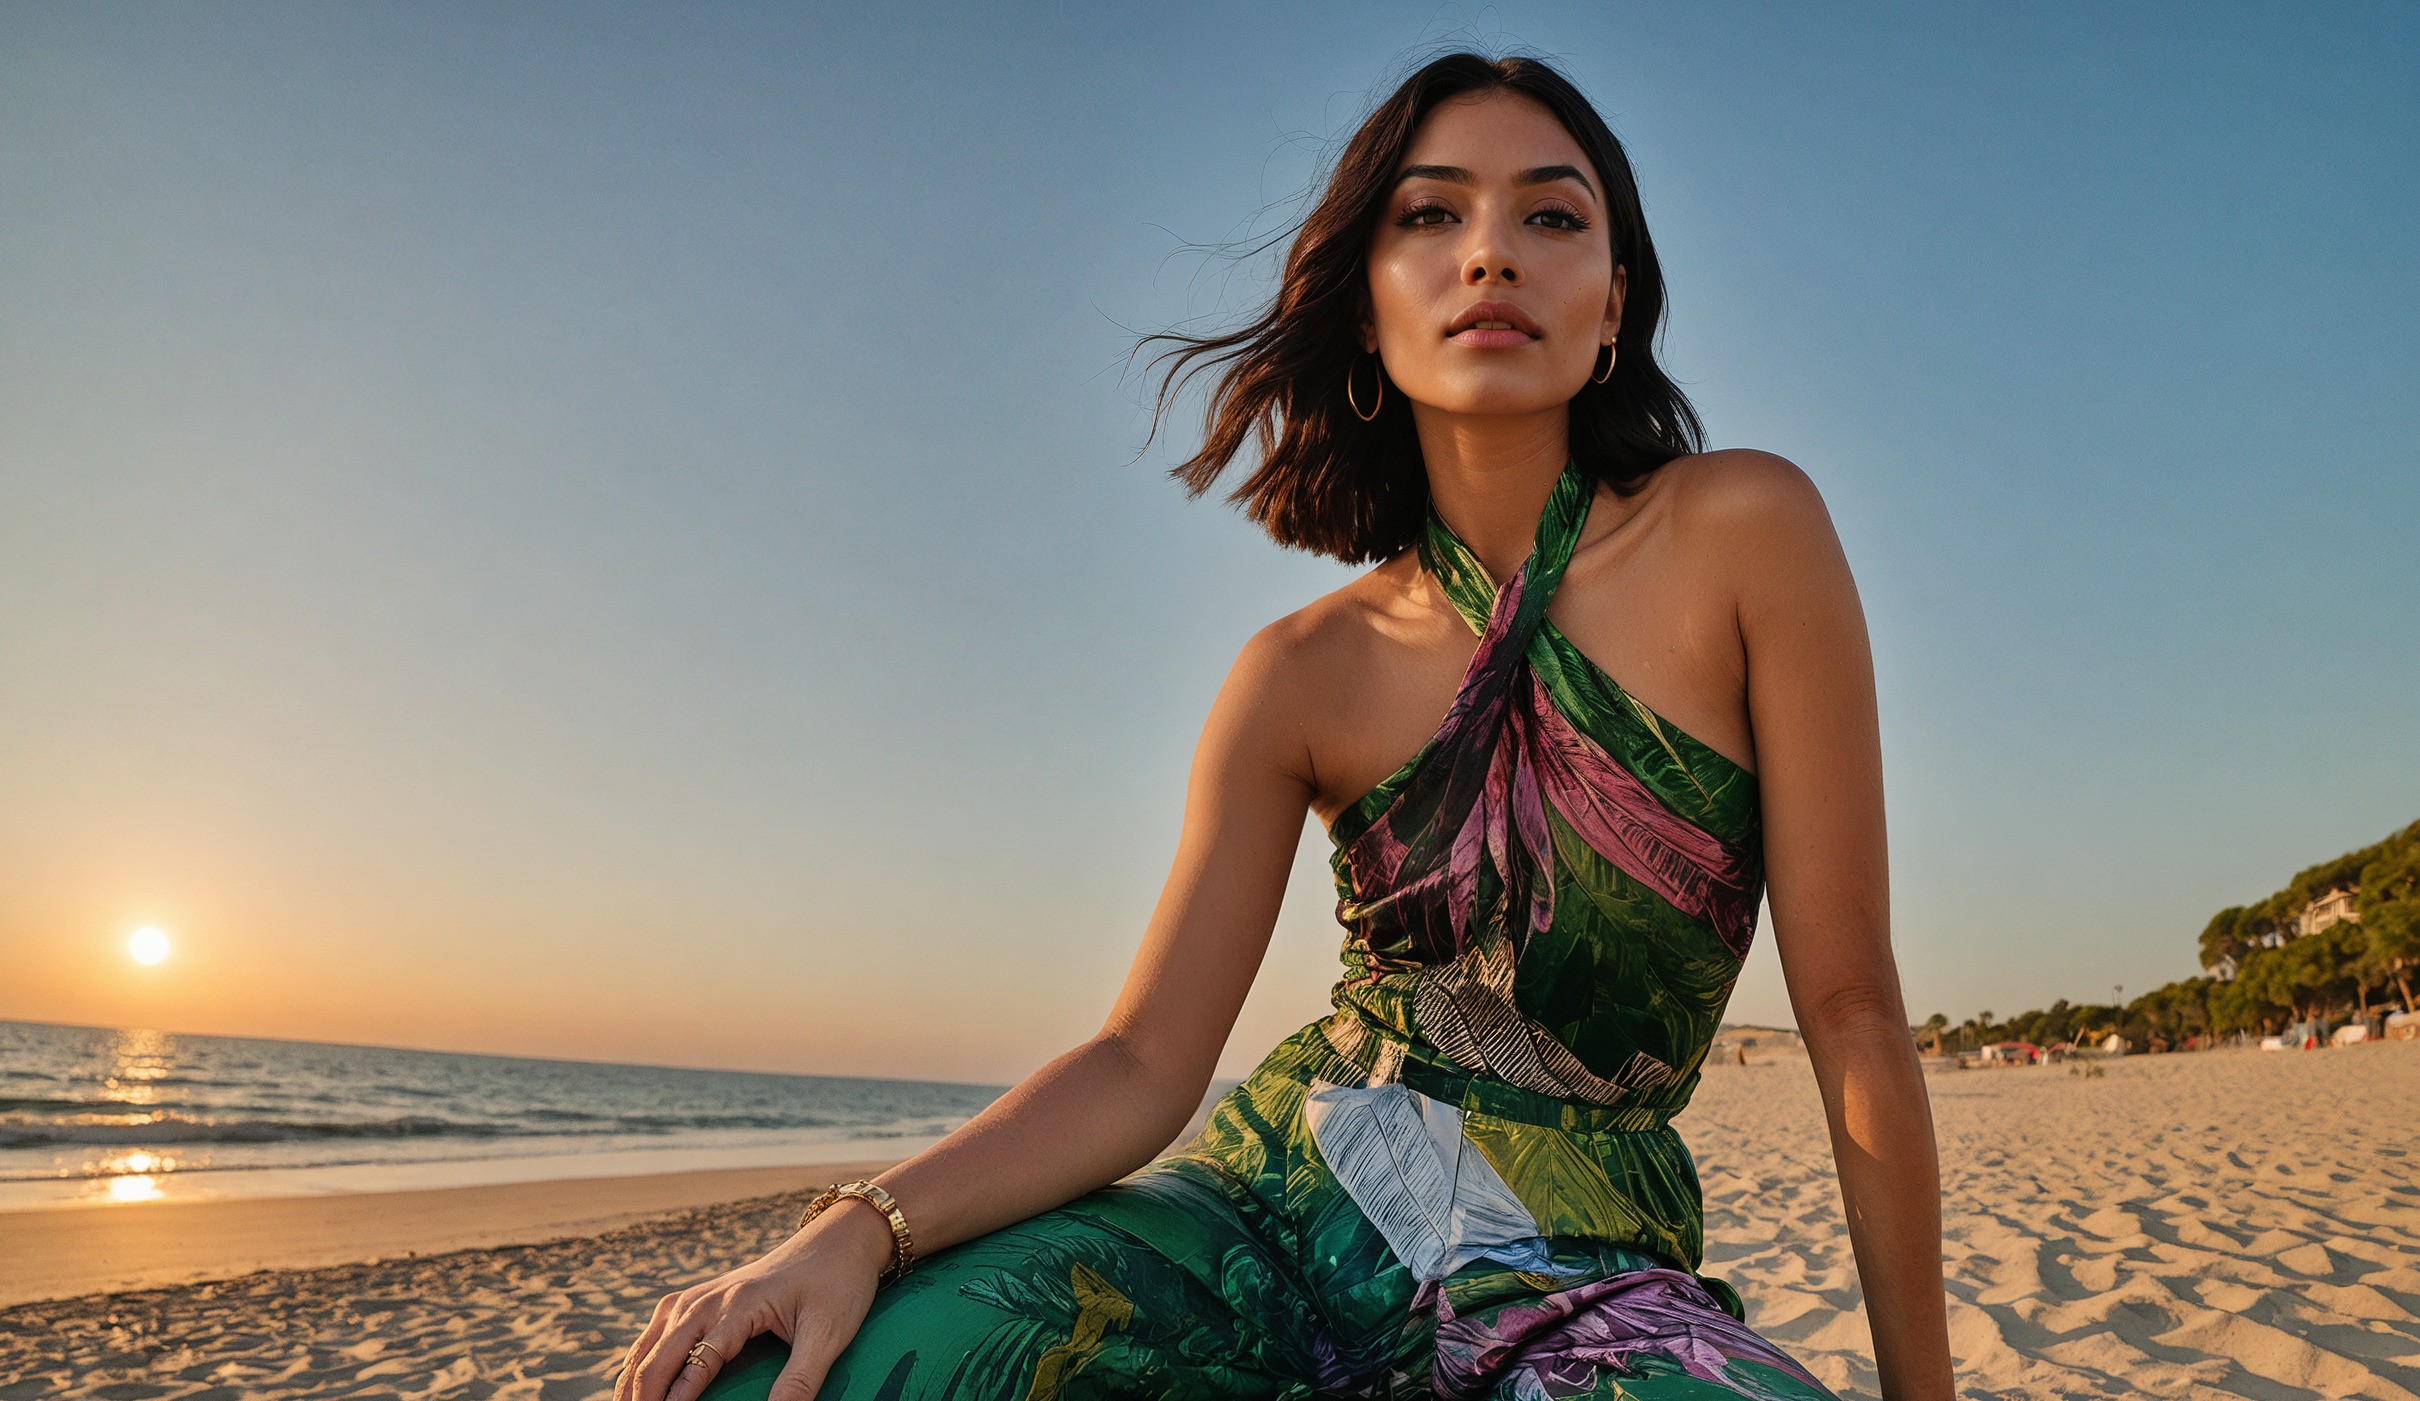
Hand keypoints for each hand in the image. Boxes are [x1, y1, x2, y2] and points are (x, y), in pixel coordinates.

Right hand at [615, 1196, 897, 1400]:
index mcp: (738, 1305)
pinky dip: (644, 1353)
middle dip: (642, 1393)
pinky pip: (662, 1324)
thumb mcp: (828, 1334)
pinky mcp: (707, 1293)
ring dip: (634, 1375)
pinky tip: (639, 1373)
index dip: (673, 1400)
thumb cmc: (839, 1282)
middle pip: (660, 1353)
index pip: (693, 1363)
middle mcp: (711, 1297)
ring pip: (653, 1338)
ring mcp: (705, 1292)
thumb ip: (801, 1380)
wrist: (843, 1237)